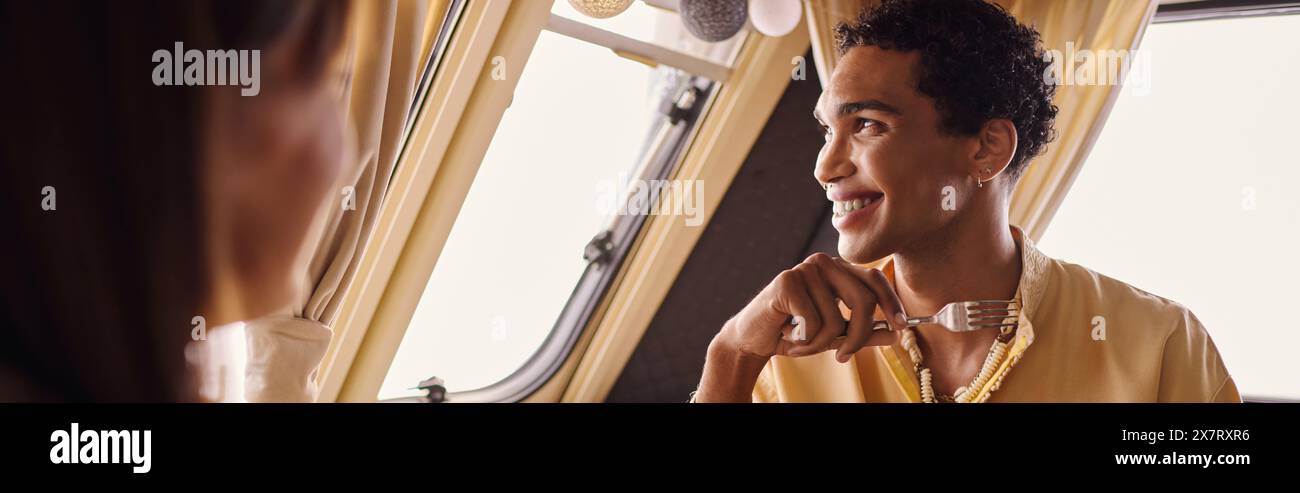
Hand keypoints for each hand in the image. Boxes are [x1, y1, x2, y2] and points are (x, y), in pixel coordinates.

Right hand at [717, 253, 907, 362]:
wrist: (754, 338)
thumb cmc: (796, 332)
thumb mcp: (835, 335)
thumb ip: (863, 332)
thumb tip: (894, 333)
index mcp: (838, 270)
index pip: (875, 278)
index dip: (891, 302)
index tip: (900, 326)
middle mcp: (823, 263)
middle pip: (862, 300)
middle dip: (858, 337)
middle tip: (844, 356)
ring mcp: (804, 269)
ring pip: (835, 319)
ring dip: (820, 343)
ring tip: (802, 340)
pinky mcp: (787, 282)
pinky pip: (813, 322)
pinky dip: (804, 339)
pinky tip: (789, 333)